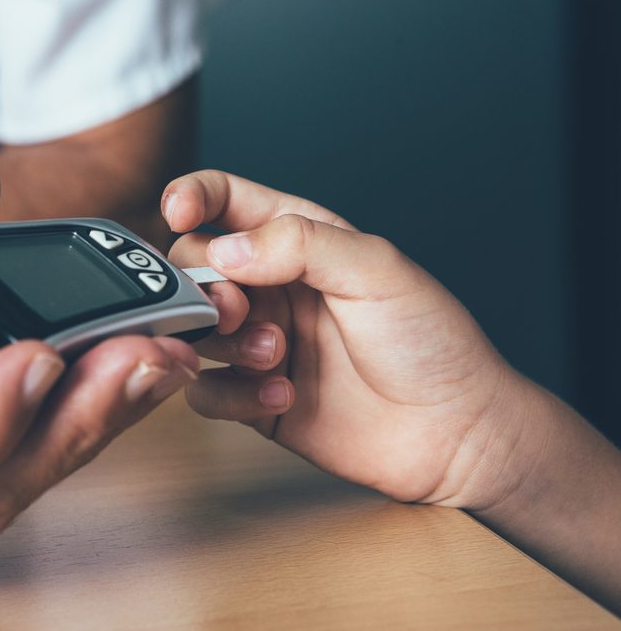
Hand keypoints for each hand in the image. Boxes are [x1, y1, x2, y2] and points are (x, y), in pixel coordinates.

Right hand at [162, 170, 528, 508]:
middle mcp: (271, 288)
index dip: (193, 197)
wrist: (453, 432)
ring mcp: (258, 343)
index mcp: (298, 242)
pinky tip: (283, 395)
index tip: (178, 214)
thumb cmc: (429, 341)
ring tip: (276, 356)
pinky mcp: (253, 398)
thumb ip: (298, 244)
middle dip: (202, 287)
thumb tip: (222, 250)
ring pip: (193, 331)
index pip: (226, 201)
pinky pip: (205, 393)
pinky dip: (232, 395)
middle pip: (192, 268)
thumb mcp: (375, 270)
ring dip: (225, 344)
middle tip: (236, 310)